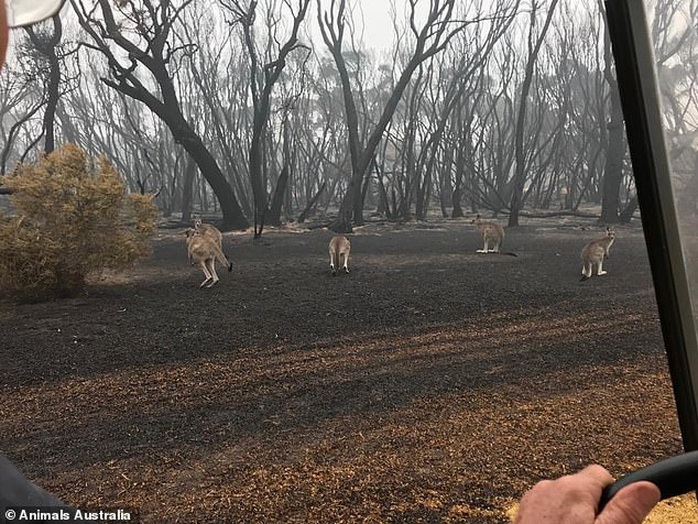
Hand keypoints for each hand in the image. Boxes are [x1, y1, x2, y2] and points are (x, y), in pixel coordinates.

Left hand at [514, 465, 659, 523]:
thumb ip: (626, 510)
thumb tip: (646, 488)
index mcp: (573, 489)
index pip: (601, 473)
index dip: (613, 496)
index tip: (615, 515)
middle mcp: (549, 487)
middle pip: (581, 489)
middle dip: (592, 509)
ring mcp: (533, 500)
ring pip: (563, 501)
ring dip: (572, 517)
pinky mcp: (523, 514)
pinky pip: (546, 511)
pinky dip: (555, 522)